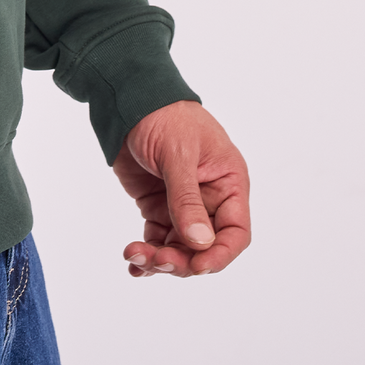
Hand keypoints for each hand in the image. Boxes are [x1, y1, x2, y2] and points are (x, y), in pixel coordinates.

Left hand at [113, 101, 250, 278]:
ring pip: (180, 248)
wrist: (128, 99)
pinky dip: (147, 254)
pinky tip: (133, 263)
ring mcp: (183, 205)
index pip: (235, 232)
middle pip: (205, 247)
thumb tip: (200, 243)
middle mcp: (210, 199)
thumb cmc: (163, 116)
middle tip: (156, 260)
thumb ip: (187, 198)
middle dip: (182, 260)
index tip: (198, 266)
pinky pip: (158, 239)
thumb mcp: (178, 154)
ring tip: (134, 257)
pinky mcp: (158, 206)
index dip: (220, 254)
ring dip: (159, 259)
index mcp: (228, 183)